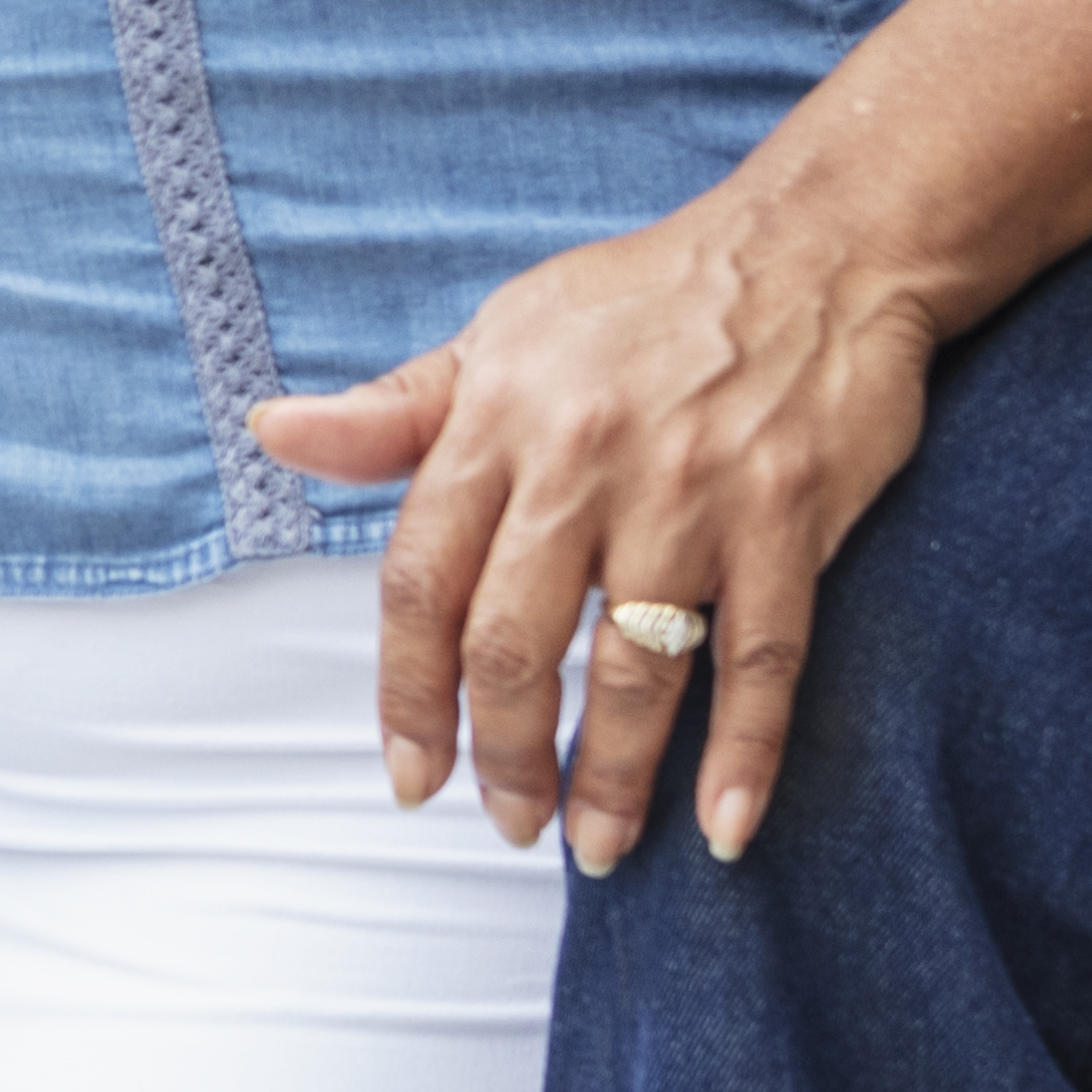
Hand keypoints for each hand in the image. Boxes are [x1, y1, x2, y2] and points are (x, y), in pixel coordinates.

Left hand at [266, 189, 950, 869]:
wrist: (816, 244)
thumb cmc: (645, 298)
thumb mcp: (501, 334)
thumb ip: (395, 412)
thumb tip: (274, 432)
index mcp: (500, 420)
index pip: (421, 583)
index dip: (406, 696)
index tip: (410, 776)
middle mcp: (585, 463)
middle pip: (516, 648)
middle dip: (505, 758)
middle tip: (509, 824)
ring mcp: (693, 496)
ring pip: (635, 673)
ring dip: (611, 781)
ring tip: (596, 847)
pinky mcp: (790, 517)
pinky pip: (762, 660)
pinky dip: (745, 753)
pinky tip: (724, 825)